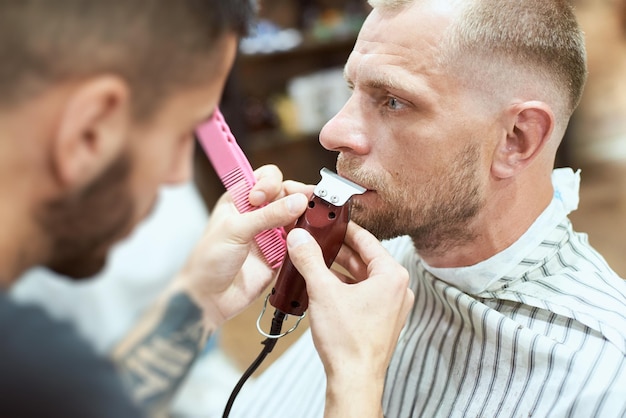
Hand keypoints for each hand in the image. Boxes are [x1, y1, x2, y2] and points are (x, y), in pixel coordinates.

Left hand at [175, 165, 310, 329]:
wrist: (209, 299)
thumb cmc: (208, 261)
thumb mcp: (235, 230)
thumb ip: (267, 215)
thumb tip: (297, 201)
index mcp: (240, 200)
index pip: (265, 178)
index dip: (270, 183)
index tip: (263, 198)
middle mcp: (257, 214)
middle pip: (286, 194)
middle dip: (296, 196)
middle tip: (304, 202)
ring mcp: (271, 234)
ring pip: (296, 216)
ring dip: (305, 216)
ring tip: (312, 218)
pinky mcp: (281, 254)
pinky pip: (300, 241)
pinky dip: (306, 238)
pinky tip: (308, 238)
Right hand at [286, 222, 413, 417]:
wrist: (354, 379)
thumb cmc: (348, 340)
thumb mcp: (323, 291)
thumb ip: (310, 260)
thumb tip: (299, 238)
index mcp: (392, 276)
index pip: (367, 240)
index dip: (345, 229)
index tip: (330, 222)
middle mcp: (398, 289)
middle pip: (365, 258)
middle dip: (339, 250)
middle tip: (318, 241)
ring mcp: (393, 306)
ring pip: (364, 277)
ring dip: (341, 269)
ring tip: (317, 262)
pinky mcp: (383, 320)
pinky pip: (364, 293)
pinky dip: (346, 287)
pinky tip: (326, 286)